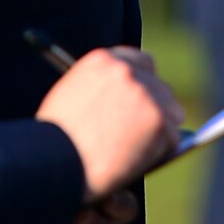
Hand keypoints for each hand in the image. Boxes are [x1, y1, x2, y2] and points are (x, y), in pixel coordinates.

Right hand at [36, 49, 183, 200]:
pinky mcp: (159, 121)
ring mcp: (146, 95)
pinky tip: (135, 161)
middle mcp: (127, 72)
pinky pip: (173, 139)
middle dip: (156, 110)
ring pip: (172, 113)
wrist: (51, 162)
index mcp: (104, 61)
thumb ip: (101, 91)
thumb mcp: (71, 98)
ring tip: (132, 152)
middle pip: (161, 87)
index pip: (141, 63)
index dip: (145, 84)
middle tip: (144, 134)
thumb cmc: (52, 141)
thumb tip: (127, 102)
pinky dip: (160, 154)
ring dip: (160, 132)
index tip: (145, 100)